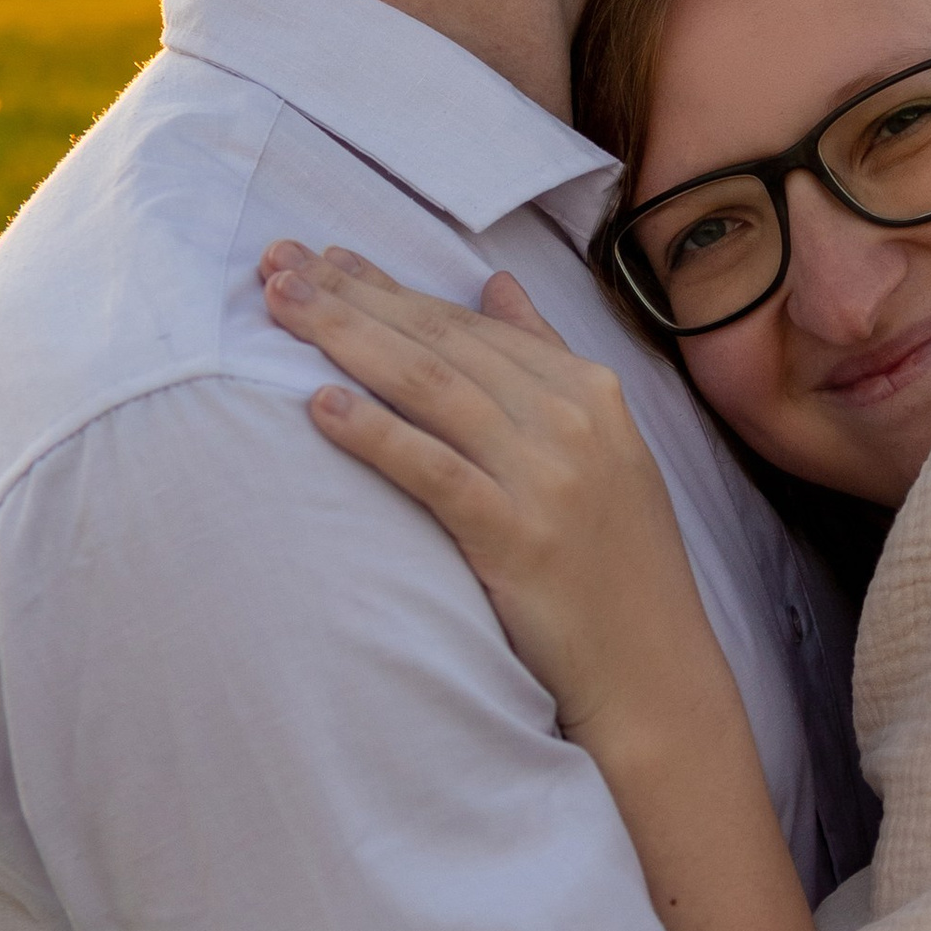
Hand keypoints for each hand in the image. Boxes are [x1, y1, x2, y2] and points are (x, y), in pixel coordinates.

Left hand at [259, 246, 730, 746]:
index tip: (320, 259)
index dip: (388, 285)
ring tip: (280, 310)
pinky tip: (320, 406)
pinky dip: (376, 434)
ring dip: (348, 340)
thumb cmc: (613, 562)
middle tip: (276, 266)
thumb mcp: (600, 445)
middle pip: (440, 341)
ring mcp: (547, 477)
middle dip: (352, 297)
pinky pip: (433, 471)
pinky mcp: (519, 537)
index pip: (468, 322)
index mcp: (588, 389)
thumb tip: (496, 285)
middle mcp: (571, 420)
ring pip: (430, 388)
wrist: (654, 671)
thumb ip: (544, 358)